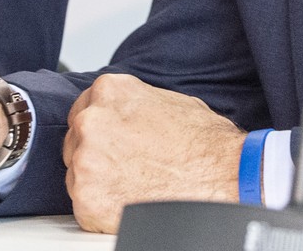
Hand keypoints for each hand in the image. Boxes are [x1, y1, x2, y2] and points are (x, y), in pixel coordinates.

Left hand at [62, 74, 245, 232]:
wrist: (226, 176)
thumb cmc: (204, 142)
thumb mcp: (166, 100)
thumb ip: (130, 104)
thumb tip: (120, 113)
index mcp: (109, 92)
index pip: (83, 109)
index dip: (100, 130)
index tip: (111, 142)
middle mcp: (91, 122)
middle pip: (76, 141)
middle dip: (97, 154)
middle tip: (127, 166)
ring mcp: (86, 162)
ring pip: (78, 174)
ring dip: (99, 182)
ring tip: (135, 184)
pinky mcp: (88, 199)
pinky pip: (85, 206)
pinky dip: (103, 209)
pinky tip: (131, 201)